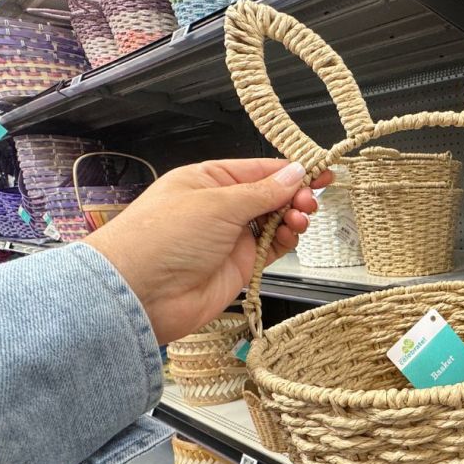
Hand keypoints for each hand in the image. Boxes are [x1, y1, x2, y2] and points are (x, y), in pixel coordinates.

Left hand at [84, 159, 331, 343]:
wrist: (141, 294)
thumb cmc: (163, 238)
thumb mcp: (217, 203)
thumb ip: (262, 191)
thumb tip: (294, 174)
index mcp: (209, 180)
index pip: (259, 169)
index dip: (291, 170)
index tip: (321, 171)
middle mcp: (220, 207)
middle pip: (270, 196)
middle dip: (294, 196)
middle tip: (309, 202)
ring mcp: (230, 238)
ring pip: (274, 222)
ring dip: (292, 219)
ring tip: (301, 220)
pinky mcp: (239, 266)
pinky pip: (271, 249)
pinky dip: (286, 241)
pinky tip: (292, 235)